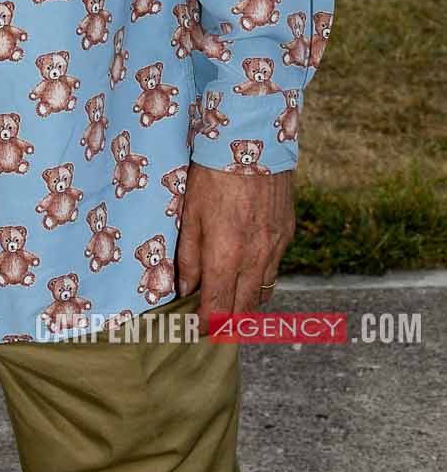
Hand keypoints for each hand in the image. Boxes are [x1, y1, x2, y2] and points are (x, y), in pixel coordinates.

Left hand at [176, 162, 294, 323]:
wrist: (251, 141)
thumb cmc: (211, 175)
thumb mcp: (188, 215)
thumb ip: (187, 257)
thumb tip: (184, 290)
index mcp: (226, 257)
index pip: (219, 309)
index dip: (208, 325)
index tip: (198, 330)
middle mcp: (255, 259)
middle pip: (244, 310)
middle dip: (228, 321)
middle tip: (212, 322)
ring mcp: (275, 248)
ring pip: (262, 293)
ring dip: (245, 303)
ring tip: (228, 300)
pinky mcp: (287, 234)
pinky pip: (274, 269)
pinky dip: (260, 278)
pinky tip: (246, 270)